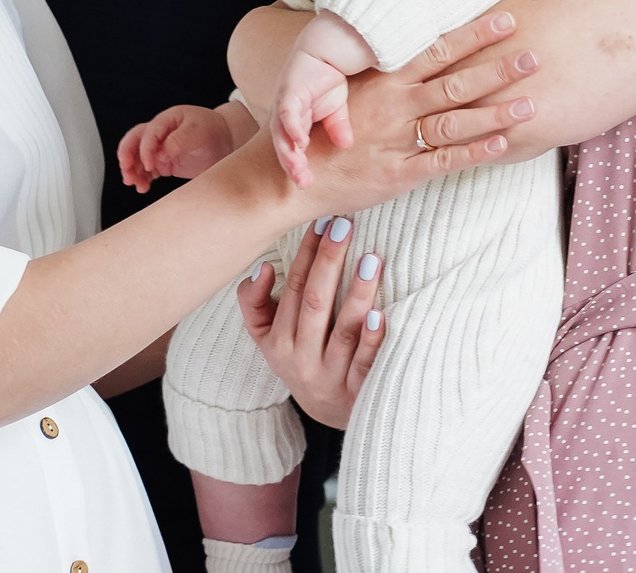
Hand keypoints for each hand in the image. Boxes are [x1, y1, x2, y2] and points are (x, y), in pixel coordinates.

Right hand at [116, 104, 249, 193]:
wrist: (225, 142)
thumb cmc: (212, 132)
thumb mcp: (199, 132)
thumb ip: (179, 141)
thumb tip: (160, 154)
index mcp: (167, 120)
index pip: (148, 132)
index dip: (146, 149)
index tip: (149, 165)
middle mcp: (159, 133)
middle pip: (134, 141)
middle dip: (127, 156)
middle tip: (127, 171)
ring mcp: (160, 148)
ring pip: (137, 157)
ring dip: (132, 170)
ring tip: (135, 184)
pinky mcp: (163, 163)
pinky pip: (147, 170)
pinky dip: (142, 178)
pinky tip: (142, 187)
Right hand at [240, 218, 384, 429]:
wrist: (328, 413)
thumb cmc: (301, 360)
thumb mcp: (268, 338)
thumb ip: (254, 303)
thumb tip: (262, 269)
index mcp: (277, 342)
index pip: (293, 288)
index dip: (307, 254)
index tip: (323, 222)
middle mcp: (300, 358)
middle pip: (315, 304)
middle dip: (329, 262)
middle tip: (345, 227)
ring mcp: (329, 377)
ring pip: (343, 332)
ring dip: (356, 294)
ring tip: (371, 260)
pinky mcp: (356, 391)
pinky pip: (364, 364)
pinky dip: (372, 340)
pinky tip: (381, 314)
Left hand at [271, 51, 352, 189]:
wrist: (329, 44)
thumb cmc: (330, 74)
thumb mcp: (338, 107)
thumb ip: (339, 127)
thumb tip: (347, 146)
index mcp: (297, 119)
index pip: (293, 148)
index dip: (298, 166)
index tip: (308, 184)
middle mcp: (287, 113)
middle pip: (284, 144)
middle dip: (292, 165)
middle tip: (303, 183)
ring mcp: (285, 101)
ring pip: (282, 132)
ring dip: (289, 151)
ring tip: (298, 169)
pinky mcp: (289, 90)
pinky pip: (288, 112)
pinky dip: (292, 128)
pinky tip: (300, 142)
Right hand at [287, 13, 537, 222]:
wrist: (291, 176)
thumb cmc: (322, 130)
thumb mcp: (351, 91)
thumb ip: (387, 75)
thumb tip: (422, 53)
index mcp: (385, 80)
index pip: (438, 49)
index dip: (474, 34)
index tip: (507, 19)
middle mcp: (395, 106)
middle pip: (455, 82)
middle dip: (497, 69)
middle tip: (535, 55)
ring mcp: (399, 140)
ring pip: (455, 122)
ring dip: (495, 113)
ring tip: (530, 104)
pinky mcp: (400, 173)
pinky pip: (442, 161)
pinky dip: (473, 153)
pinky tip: (500, 144)